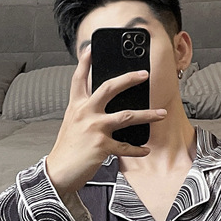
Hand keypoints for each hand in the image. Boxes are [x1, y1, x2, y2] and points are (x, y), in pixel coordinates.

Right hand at [45, 48, 166, 197]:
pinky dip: (138, 149)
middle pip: (109, 88)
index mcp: (76, 106)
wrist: (58, 171)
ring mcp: (94, 128)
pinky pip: (126, 146)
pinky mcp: (102, 146)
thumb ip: (86, 112)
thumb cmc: (67, 149)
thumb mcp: (72, 124)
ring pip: (127, 116)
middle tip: (144, 74)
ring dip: (148, 115)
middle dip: (129, 79)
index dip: (84, 62)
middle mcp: (85, 113)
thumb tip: (106, 106)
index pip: (79, 79)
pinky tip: (146, 149)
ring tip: (162, 113)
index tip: (91, 48)